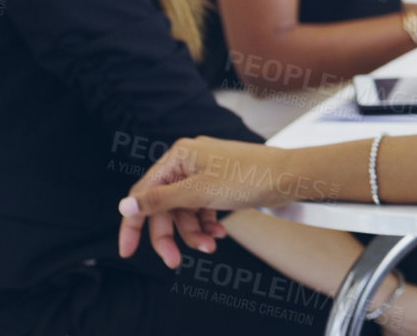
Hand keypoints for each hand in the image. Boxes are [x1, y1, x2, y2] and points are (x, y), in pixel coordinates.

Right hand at [118, 137, 320, 268]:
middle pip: (164, 206)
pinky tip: (218, 234)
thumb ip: (159, 201)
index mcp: (178, 156)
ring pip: (185, 211)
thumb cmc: (249, 177)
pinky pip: (202, 208)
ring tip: (210, 245)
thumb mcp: (198, 192)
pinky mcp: (220, 183)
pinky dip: (207, 223)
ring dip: (194, 232)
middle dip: (170, 235)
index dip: (133, 224)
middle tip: (174, 261)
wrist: (292, 176)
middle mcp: (189, 161)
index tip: (127, 251)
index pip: (143, 193)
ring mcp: (205, 172)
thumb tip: (125, 205)